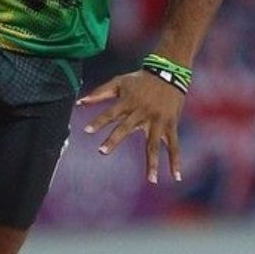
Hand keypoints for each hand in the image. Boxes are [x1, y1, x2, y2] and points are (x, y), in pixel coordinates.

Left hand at [77, 69, 184, 183]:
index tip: (86, 131)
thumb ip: (99, 93)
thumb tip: (78, 103)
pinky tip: (176, 176)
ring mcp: (157, 121)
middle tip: (102, 152)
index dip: (98, 121)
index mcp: (128, 103)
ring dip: (152, 163)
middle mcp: (142, 113)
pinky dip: (175, 161)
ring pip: (154, 144)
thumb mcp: (119, 83)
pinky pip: (174, 145)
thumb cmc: (139, 79)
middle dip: (114, 140)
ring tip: (151, 180)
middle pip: (126, 129)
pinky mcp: (170, 125)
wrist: (169, 73)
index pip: (110, 113)